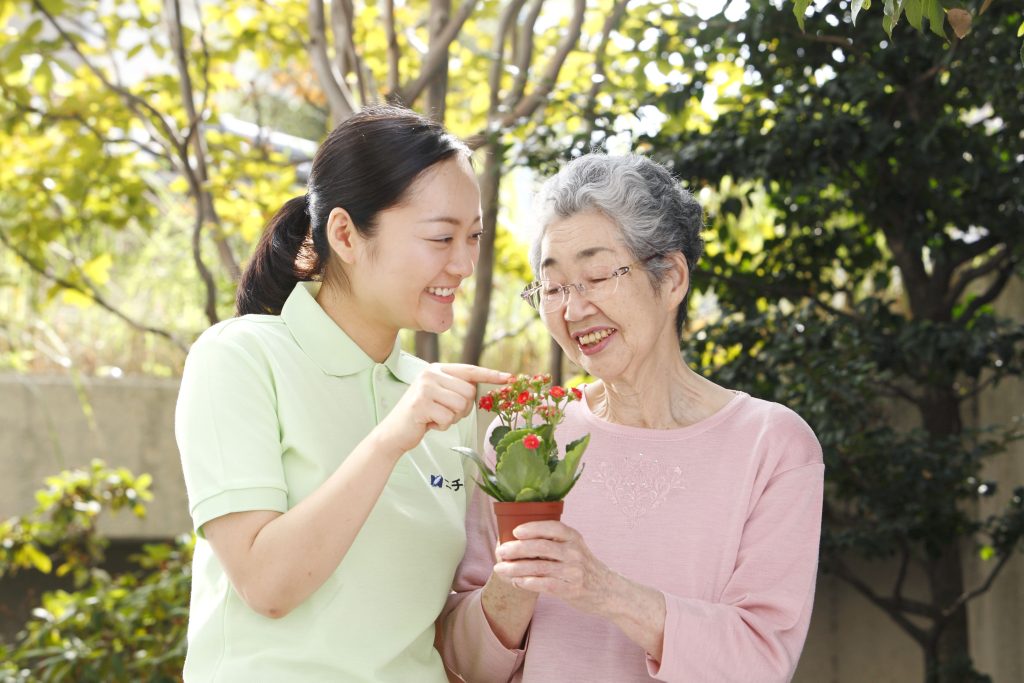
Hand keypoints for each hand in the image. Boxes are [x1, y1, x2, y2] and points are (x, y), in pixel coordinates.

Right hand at [379, 363, 510, 453]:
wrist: (394, 433)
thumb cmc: (421, 416)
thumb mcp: (439, 396)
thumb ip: (456, 389)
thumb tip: (479, 388)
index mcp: (437, 369)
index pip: (469, 370)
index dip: (490, 374)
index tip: (509, 377)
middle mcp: (430, 374)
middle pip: (469, 392)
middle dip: (463, 409)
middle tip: (445, 414)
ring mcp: (425, 388)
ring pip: (461, 406)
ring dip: (452, 418)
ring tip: (435, 418)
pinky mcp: (422, 404)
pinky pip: (449, 419)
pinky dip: (442, 426)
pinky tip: (429, 424)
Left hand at [492, 521, 617, 616]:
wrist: (608, 591)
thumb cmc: (583, 566)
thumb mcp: (575, 547)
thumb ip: (554, 541)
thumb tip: (517, 538)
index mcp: (573, 537)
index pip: (552, 527)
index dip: (533, 528)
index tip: (515, 531)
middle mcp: (574, 552)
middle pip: (541, 547)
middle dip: (517, 548)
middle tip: (500, 551)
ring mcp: (574, 572)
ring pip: (539, 567)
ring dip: (516, 568)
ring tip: (500, 569)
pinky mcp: (572, 590)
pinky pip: (546, 585)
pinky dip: (528, 583)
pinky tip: (516, 582)